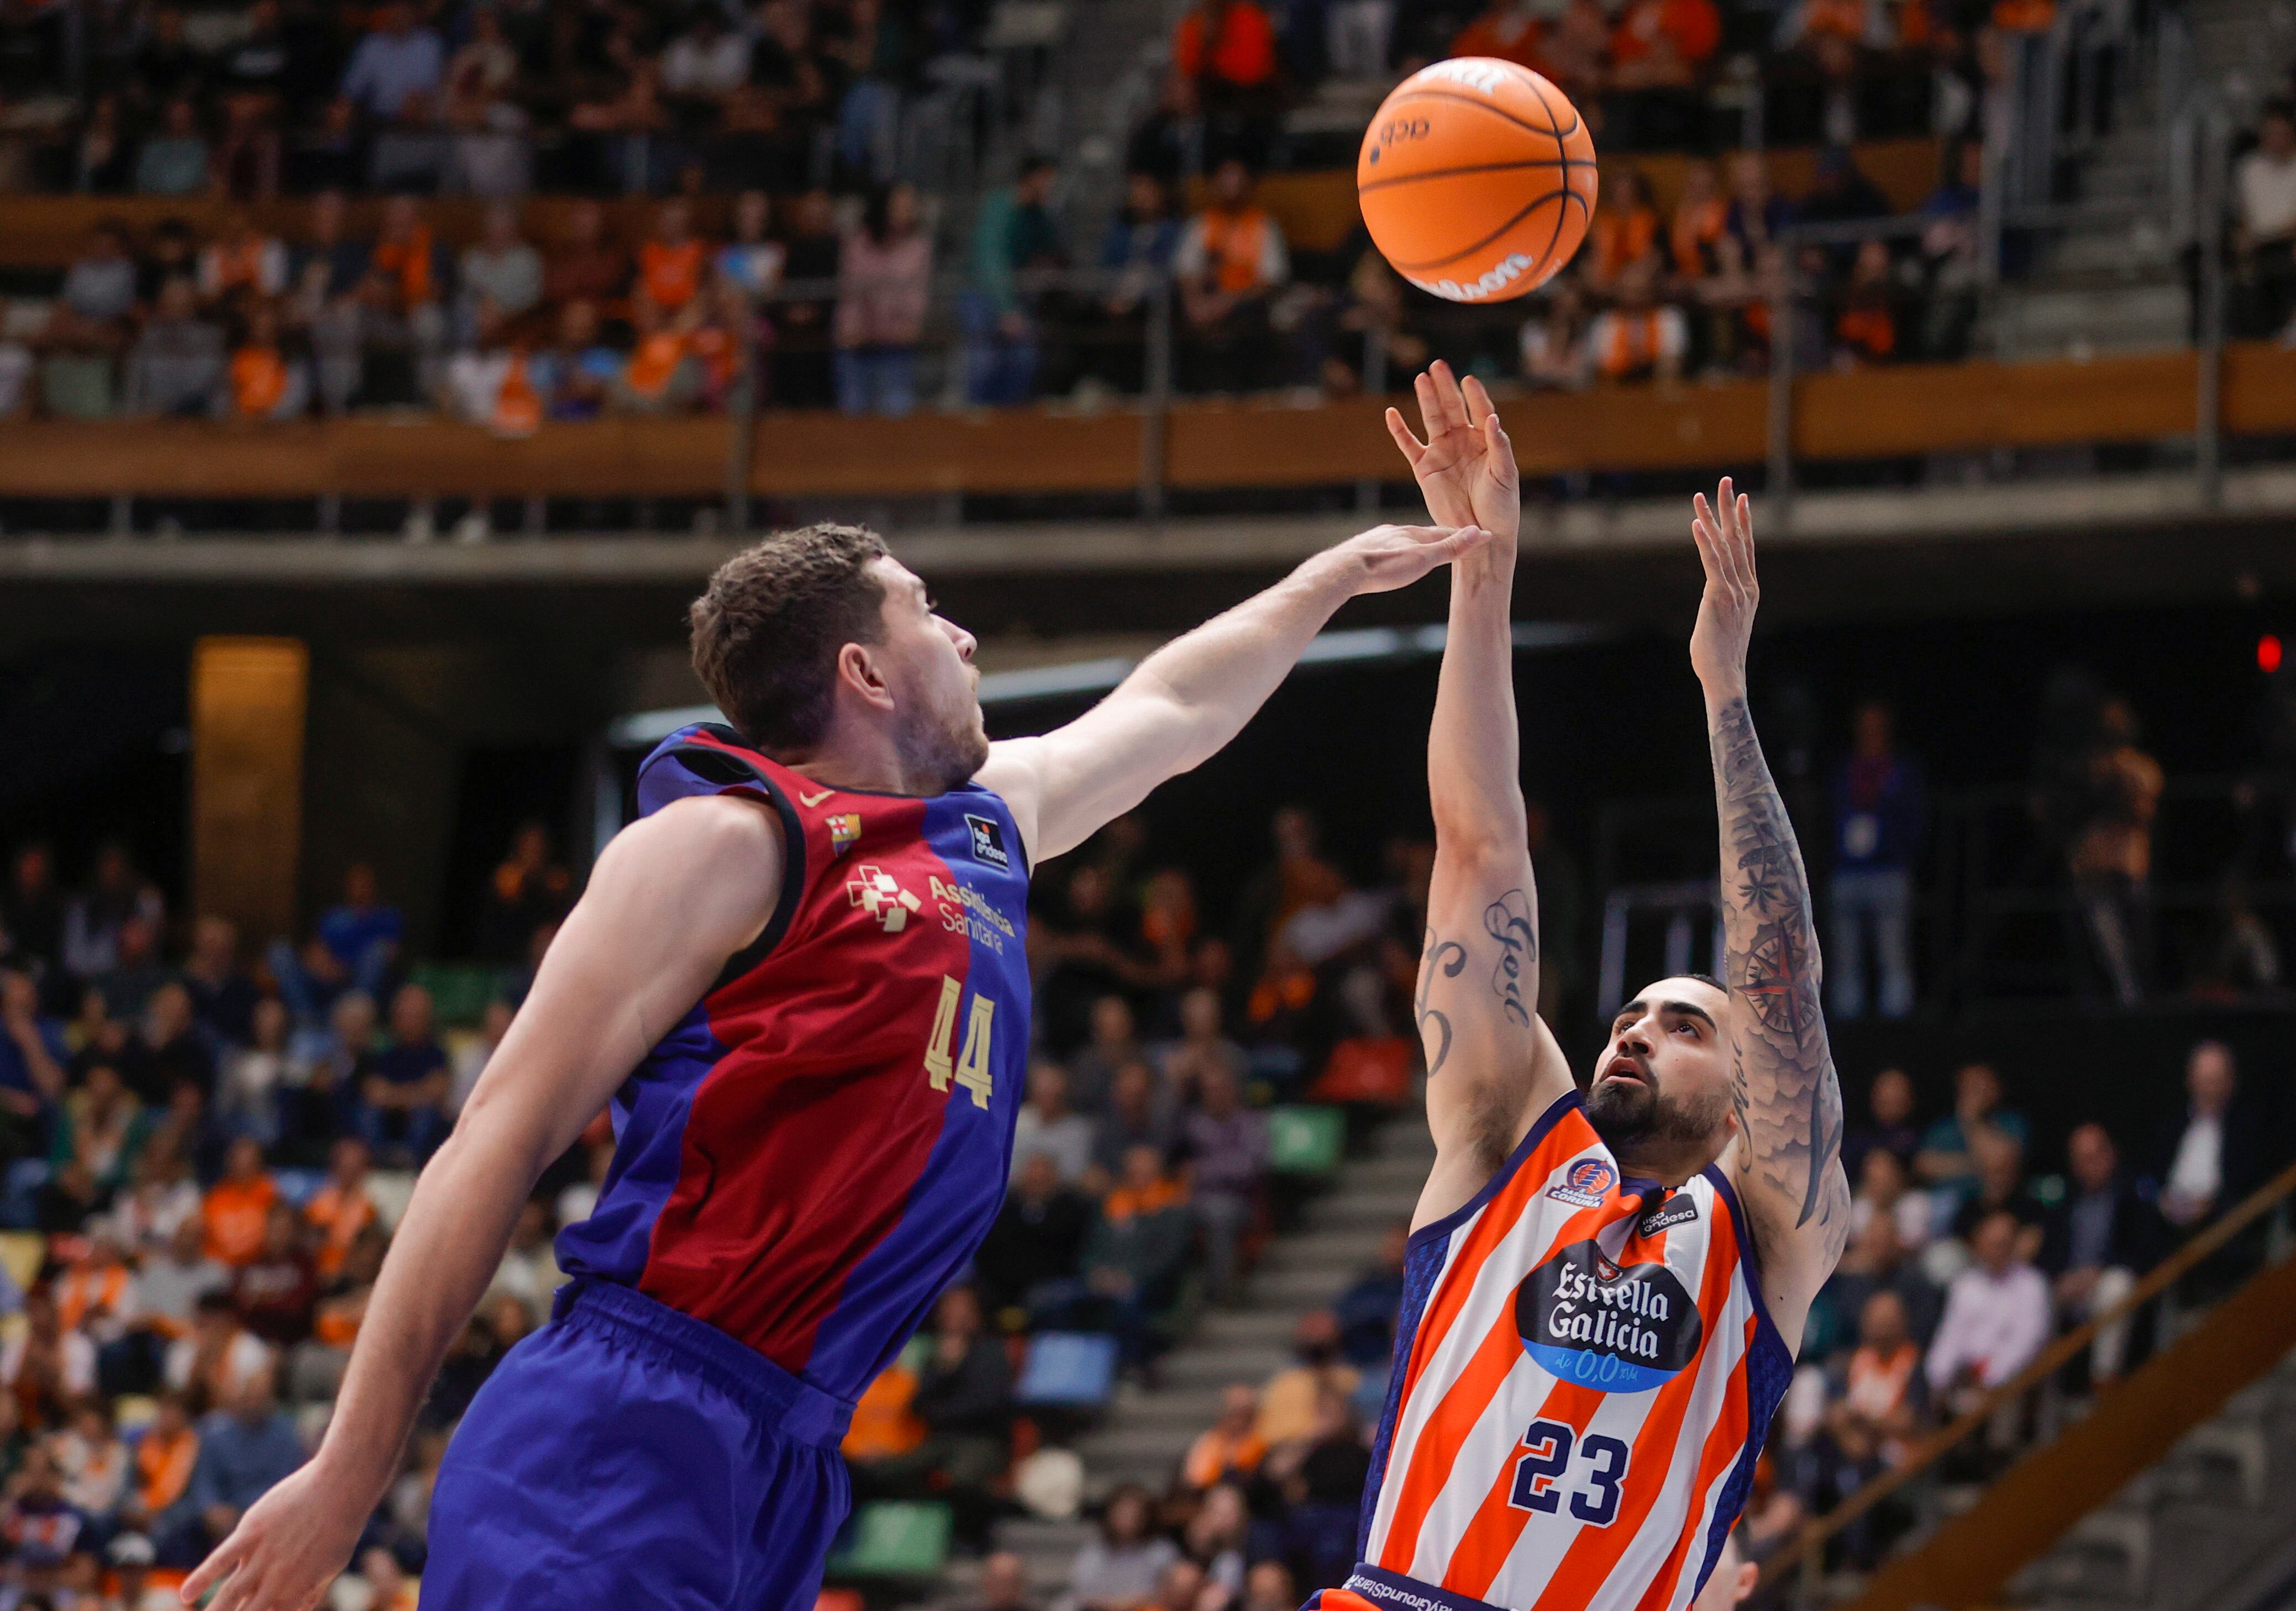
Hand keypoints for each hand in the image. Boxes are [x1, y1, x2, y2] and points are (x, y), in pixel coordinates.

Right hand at [180, 1459, 368, 1610]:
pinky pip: (221, 1559)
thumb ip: (310, 1592)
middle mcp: (276, 1581)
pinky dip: (201, 1577)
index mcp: (297, 1593)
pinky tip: (186, 1594)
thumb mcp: (330, 1566)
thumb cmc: (340, 1526)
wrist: (342, 1488)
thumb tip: (299, 1609)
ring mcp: (262, 1557)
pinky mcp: (251, 1532)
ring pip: (227, 1594)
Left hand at [1325, 522, 1493, 597]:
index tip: (1476, 534)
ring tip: (1418, 549)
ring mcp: (1375, 541)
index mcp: (1411, 534)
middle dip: (1436, 538)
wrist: (1344, 570)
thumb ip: (1450, 548)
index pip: (1442, 532)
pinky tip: (1386, 558)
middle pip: (1421, 535)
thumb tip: (1479, 533)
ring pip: (1399, 541)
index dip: (1460, 535)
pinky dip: (1391, 553)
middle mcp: (1393, 532)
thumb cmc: (1385, 567)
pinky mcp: (1360, 551)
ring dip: (1412, 545)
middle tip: (1450, 538)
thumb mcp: (1423, 559)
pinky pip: (1381, 549)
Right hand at [1385, 360, 1518, 541]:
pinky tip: (1391, 413)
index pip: (1480, 410)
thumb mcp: (1505, 474)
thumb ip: (1499, 445)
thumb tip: (1491, 418)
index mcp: (1485, 440)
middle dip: (1445, 387)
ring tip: (1421, 378)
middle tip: (1438, 365)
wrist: (1480, 531)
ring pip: (1432, 420)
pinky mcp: (1425, 468)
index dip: (1474, 395)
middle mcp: (1462, 441)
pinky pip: (1408, 445)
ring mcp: (1442, 452)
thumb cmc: (1501, 506)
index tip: (1468, 380)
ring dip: (1426, 399)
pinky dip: (1399, 430)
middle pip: (1452, 407)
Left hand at [1689, 476, 1757, 695]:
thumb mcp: (1725, 621)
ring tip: (1702, 494)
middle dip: (1731, 508)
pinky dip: (1704, 542)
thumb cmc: (1720, 655)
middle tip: (1726, 481)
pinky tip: (1697, 524)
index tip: (1741, 499)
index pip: (1746, 548)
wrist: (1725, 675)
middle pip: (1738, 538)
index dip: (1743, 521)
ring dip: (1712, 518)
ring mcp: (1734, 590)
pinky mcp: (1718, 596)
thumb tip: (1715, 599)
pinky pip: (1711, 563)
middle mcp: (1745, 585)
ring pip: (1723, 545)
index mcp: (1748, 589)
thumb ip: (1723, 603)